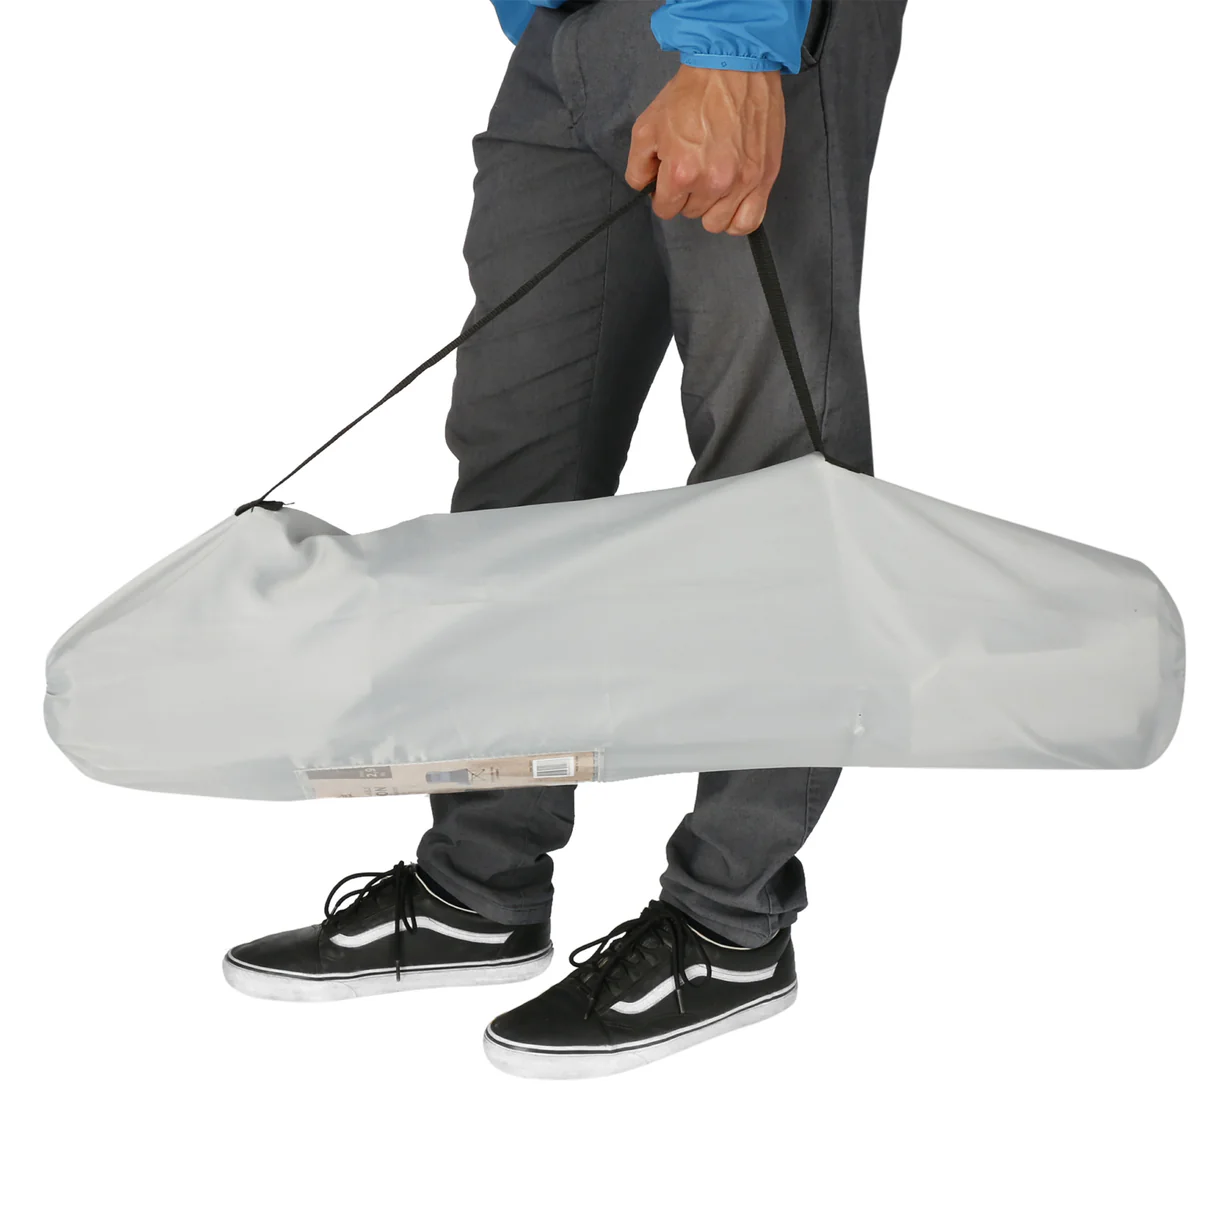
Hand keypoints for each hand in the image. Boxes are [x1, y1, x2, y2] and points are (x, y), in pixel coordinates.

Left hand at [625, 65, 784, 235]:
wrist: (734, 65)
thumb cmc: (692, 93)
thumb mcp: (648, 125)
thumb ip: (638, 166)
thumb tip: (643, 187)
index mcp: (682, 172)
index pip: (665, 209)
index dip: (663, 194)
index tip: (669, 176)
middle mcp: (713, 183)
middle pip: (691, 214)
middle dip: (687, 195)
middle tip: (692, 168)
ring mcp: (741, 183)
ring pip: (717, 223)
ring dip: (710, 207)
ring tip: (711, 184)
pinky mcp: (764, 178)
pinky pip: (748, 222)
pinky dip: (736, 219)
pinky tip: (730, 204)